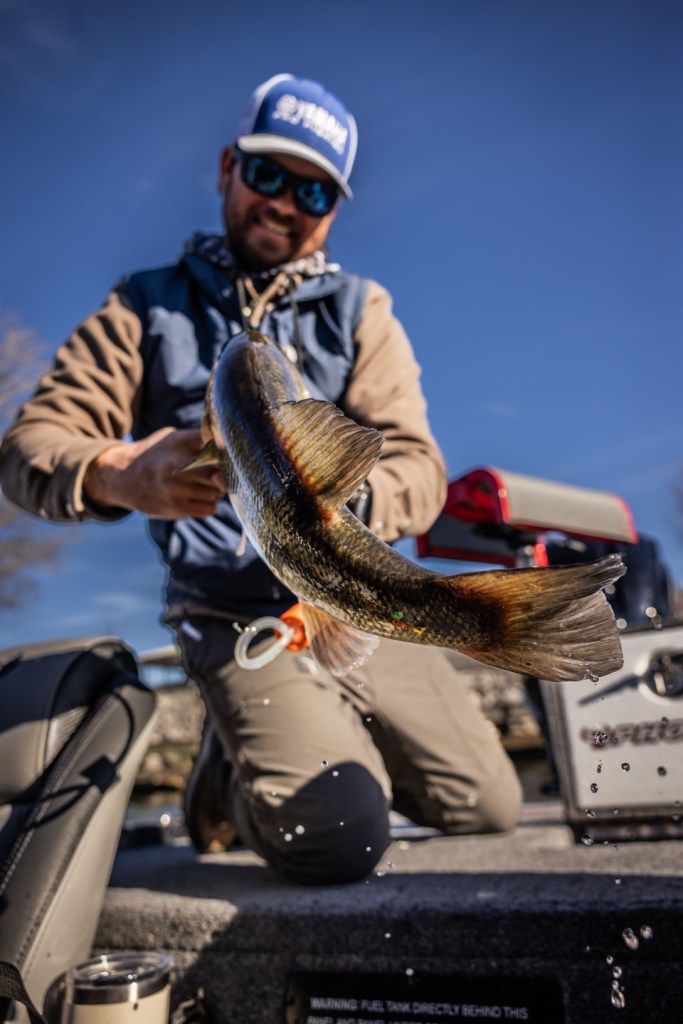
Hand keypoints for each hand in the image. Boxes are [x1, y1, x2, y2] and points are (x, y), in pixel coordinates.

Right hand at [83, 428, 224, 517]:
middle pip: (219, 474)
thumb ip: (200, 440)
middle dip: (221, 474)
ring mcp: (174, 489)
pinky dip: (208, 504)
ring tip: (202, 484)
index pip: (215, 451)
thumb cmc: (157, 454)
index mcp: (178, 444)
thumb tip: (229, 446)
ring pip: (216, 493)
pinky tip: (198, 497)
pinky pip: (208, 509)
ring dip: (215, 491)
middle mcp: (176, 467)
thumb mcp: (174, 438)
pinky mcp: (174, 508)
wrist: (122, 475)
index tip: (223, 458)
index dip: (225, 456)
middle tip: (212, 472)